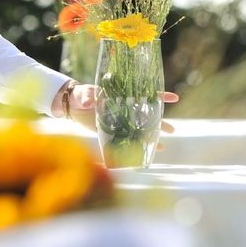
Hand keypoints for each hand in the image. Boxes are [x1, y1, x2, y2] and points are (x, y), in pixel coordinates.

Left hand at [52, 82, 178, 136]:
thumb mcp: (84, 93)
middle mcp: (124, 108)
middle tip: (172, 130)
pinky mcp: (112, 130)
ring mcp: (119, 120)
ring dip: (150, 136)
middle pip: (146, 114)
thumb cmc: (80, 95)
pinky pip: (126, 138)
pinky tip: (142, 153)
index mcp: (122, 96)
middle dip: (160, 122)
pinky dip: (134, 145)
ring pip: (139, 128)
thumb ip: (88, 95)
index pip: (144, 94)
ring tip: (163, 146)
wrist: (71, 105)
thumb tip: (91, 100)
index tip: (174, 99)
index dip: (159, 96)